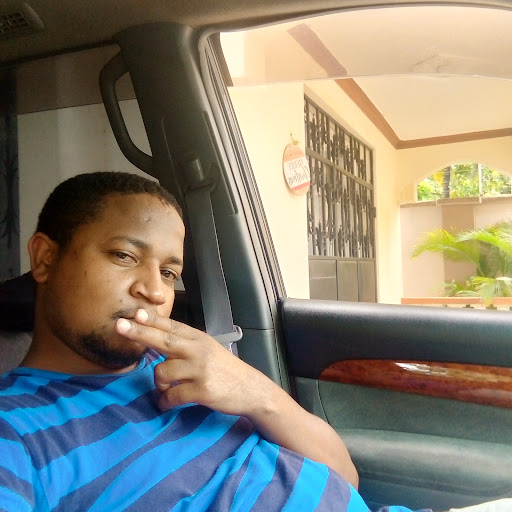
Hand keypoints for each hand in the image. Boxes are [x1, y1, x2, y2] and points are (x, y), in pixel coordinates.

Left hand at [115, 309, 271, 414]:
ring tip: (168, 390)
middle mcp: (199, 350)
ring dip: (159, 384)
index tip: (135, 313)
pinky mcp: (202, 390)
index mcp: (199, 339)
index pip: (171, 326)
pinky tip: (167, 403)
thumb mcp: (208, 349)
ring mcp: (200, 370)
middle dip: (139, 333)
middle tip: (119, 326)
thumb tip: (155, 340)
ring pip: (162, 373)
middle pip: (163, 339)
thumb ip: (185, 344)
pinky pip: (172, 396)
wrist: (251, 389)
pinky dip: (165, 402)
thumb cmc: (225, 370)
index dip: (152, 320)